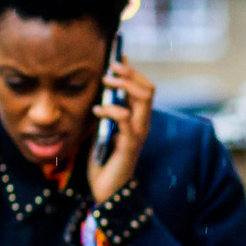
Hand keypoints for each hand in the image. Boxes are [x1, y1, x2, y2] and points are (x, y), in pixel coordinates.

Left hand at [88, 58, 154, 203]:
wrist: (106, 190)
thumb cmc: (103, 159)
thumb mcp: (102, 128)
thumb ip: (105, 109)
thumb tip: (99, 87)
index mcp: (138, 118)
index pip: (144, 87)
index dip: (132, 69)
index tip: (117, 55)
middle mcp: (143, 124)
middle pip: (148, 88)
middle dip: (129, 73)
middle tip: (109, 67)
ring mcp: (138, 134)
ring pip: (143, 99)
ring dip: (123, 85)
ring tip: (104, 81)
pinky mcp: (130, 145)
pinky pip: (126, 119)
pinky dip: (111, 109)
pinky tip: (97, 109)